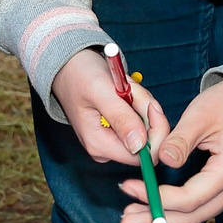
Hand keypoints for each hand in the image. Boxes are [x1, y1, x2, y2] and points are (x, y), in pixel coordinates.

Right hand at [49, 48, 169, 166]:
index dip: (154, 129)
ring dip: (142, 105)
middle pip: (147, 141)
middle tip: (132, 89)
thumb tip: (138, 145)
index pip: (143, 154)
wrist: (68, 68)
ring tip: (124, 88)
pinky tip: (124, 93)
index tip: (150, 103)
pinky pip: (140, 122)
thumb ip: (121, 117)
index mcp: (98, 144)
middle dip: (147, 113)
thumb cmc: (80, 75)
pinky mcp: (115, 133)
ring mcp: (110, 141)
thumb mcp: (101, 91)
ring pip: (145, 129)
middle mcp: (104, 149)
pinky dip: (138, 105)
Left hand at [134, 80, 222, 222]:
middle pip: (193, 215)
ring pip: (197, 215)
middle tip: (124, 221)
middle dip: (156, 220)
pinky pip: (201, 206)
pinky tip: (155, 209)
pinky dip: (176, 210)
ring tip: (133, 219)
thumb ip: (179, 140)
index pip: (189, 198)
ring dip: (164, 218)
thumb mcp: (200, 114)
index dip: (157, 198)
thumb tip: (159, 161)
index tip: (129, 187)